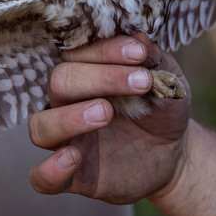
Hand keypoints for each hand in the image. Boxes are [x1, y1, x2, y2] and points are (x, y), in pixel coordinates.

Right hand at [28, 33, 189, 202]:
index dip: (106, 50)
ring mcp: (67, 140)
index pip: (78, 52)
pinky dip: (48, 170)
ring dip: (68, 118)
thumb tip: (138, 37)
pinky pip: (42, 178)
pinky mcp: (74, 176)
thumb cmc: (161, 107)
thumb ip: (153, 59)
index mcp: (85, 73)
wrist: (174, 151)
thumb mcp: (167, 80)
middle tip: (139, 83)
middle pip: (58, 82)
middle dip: (97, 78)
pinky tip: (72, 159)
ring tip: (105, 113)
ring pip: (41, 126)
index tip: (139, 53)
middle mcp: (68, 103)